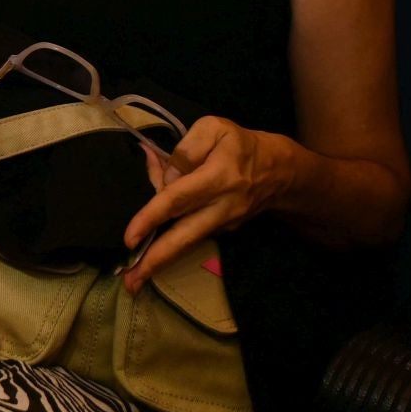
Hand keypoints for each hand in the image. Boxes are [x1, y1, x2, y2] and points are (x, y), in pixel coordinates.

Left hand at [121, 117, 288, 292]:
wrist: (281, 171)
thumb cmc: (240, 145)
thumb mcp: (213, 128)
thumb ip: (185, 150)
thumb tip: (166, 177)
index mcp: (218, 176)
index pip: (178, 199)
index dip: (151, 218)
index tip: (129, 237)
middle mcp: (222, 206)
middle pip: (184, 236)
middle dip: (156, 260)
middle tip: (130, 283)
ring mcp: (225, 222)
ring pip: (189, 243)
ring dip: (161, 262)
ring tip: (134, 281)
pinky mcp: (225, 230)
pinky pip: (193, 234)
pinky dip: (172, 244)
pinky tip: (152, 251)